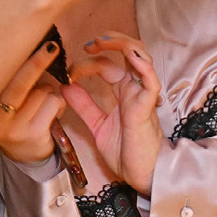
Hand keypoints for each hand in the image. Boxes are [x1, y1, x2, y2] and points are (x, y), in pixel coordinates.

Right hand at [0, 39, 66, 163]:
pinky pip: (53, 103)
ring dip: (48, 92)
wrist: (25, 155)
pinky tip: (50, 114)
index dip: (11, 57)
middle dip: (37, 62)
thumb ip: (9, 79)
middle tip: (52, 46)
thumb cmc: (16, 117)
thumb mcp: (3, 100)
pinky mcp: (33, 134)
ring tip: (40, 104)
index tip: (22, 38)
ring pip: (41, 92)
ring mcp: (13, 128)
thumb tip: (26, 44)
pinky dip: (58, 104)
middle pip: (18, 83)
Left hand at [61, 33, 161, 194]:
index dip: (86, 63)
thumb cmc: (126, 152)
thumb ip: (84, 106)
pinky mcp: (147, 108)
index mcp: (124, 92)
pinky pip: (150, 82)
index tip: (68, 73)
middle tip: (89, 44)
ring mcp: (142, 96)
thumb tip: (65, 87)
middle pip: (129, 51)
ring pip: (141, 58)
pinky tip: (130, 56)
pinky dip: (142, 66)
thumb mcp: (97, 125)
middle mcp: (134, 89)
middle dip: (110, 41)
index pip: (106, 65)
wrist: (140, 175)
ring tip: (103, 42)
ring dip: (123, 44)